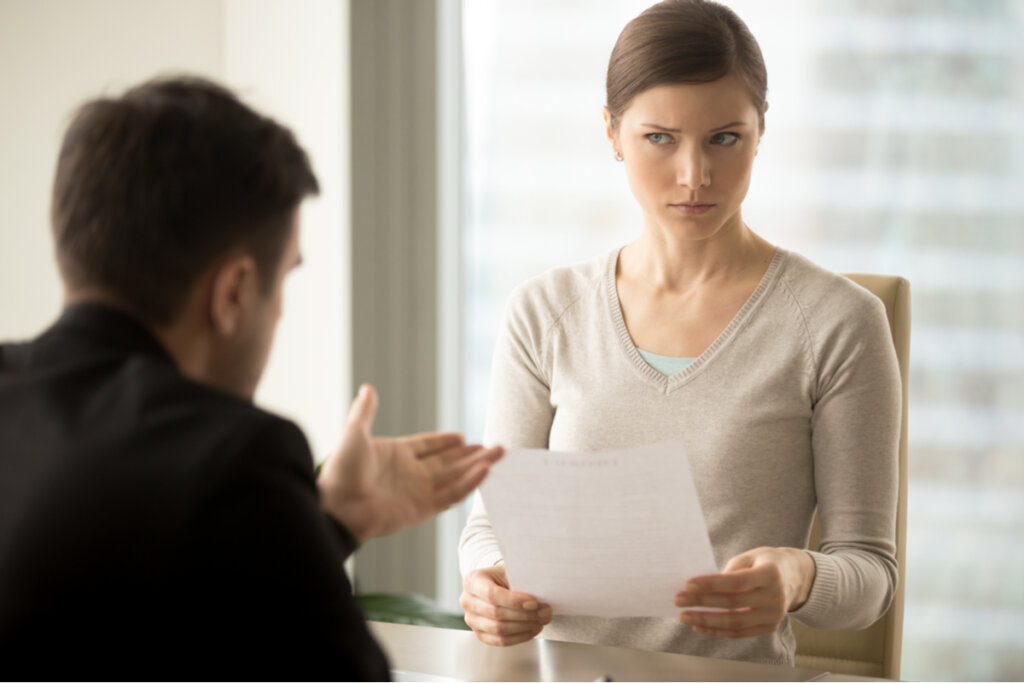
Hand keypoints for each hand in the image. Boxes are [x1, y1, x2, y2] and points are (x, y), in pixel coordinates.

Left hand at [318, 384, 503, 541]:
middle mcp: (410, 473)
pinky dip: (469, 483)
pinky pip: (451, 494)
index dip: (444, 442)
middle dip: (472, 454)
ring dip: (477, 466)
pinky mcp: (421, 510)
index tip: (462, 437)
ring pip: (455, 477)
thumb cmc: (339, 471)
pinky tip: (484, 471)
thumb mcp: (353, 434)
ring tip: (500, 454)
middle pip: (448, 462)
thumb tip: (367, 388)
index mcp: (395, 454)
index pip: (427, 446)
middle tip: (496, 446)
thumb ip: (365, 412)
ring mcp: (417, 492)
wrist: (335, 508)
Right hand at [461, 563, 551, 645]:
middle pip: (496, 613)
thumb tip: (539, 598)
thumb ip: (520, 581)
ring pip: (499, 629)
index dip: (514, 601)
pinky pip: (500, 641)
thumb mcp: (510, 570)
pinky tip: (532, 629)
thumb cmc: (504, 576)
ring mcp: (471, 619)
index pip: (491, 594)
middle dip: (525, 615)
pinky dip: (519, 637)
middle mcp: (467, 600)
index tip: (534, 602)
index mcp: (472, 580)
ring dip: (524, 627)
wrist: (496, 584)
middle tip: (545, 612)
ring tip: (541, 620)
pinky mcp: (479, 633)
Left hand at [674, 546, 815, 638]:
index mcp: (771, 574)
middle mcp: (776, 597)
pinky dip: (718, 631)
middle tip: (678, 600)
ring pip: (735, 623)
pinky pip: (740, 633)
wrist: (796, 577)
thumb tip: (703, 588)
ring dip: (707, 621)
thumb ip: (730, 571)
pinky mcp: (770, 627)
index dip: (711, 584)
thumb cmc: (766, 562)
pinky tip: (700, 625)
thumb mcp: (750, 557)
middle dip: (702, 603)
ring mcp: (774, 615)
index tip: (687, 585)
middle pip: (733, 603)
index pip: (737, 582)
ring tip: (685, 616)